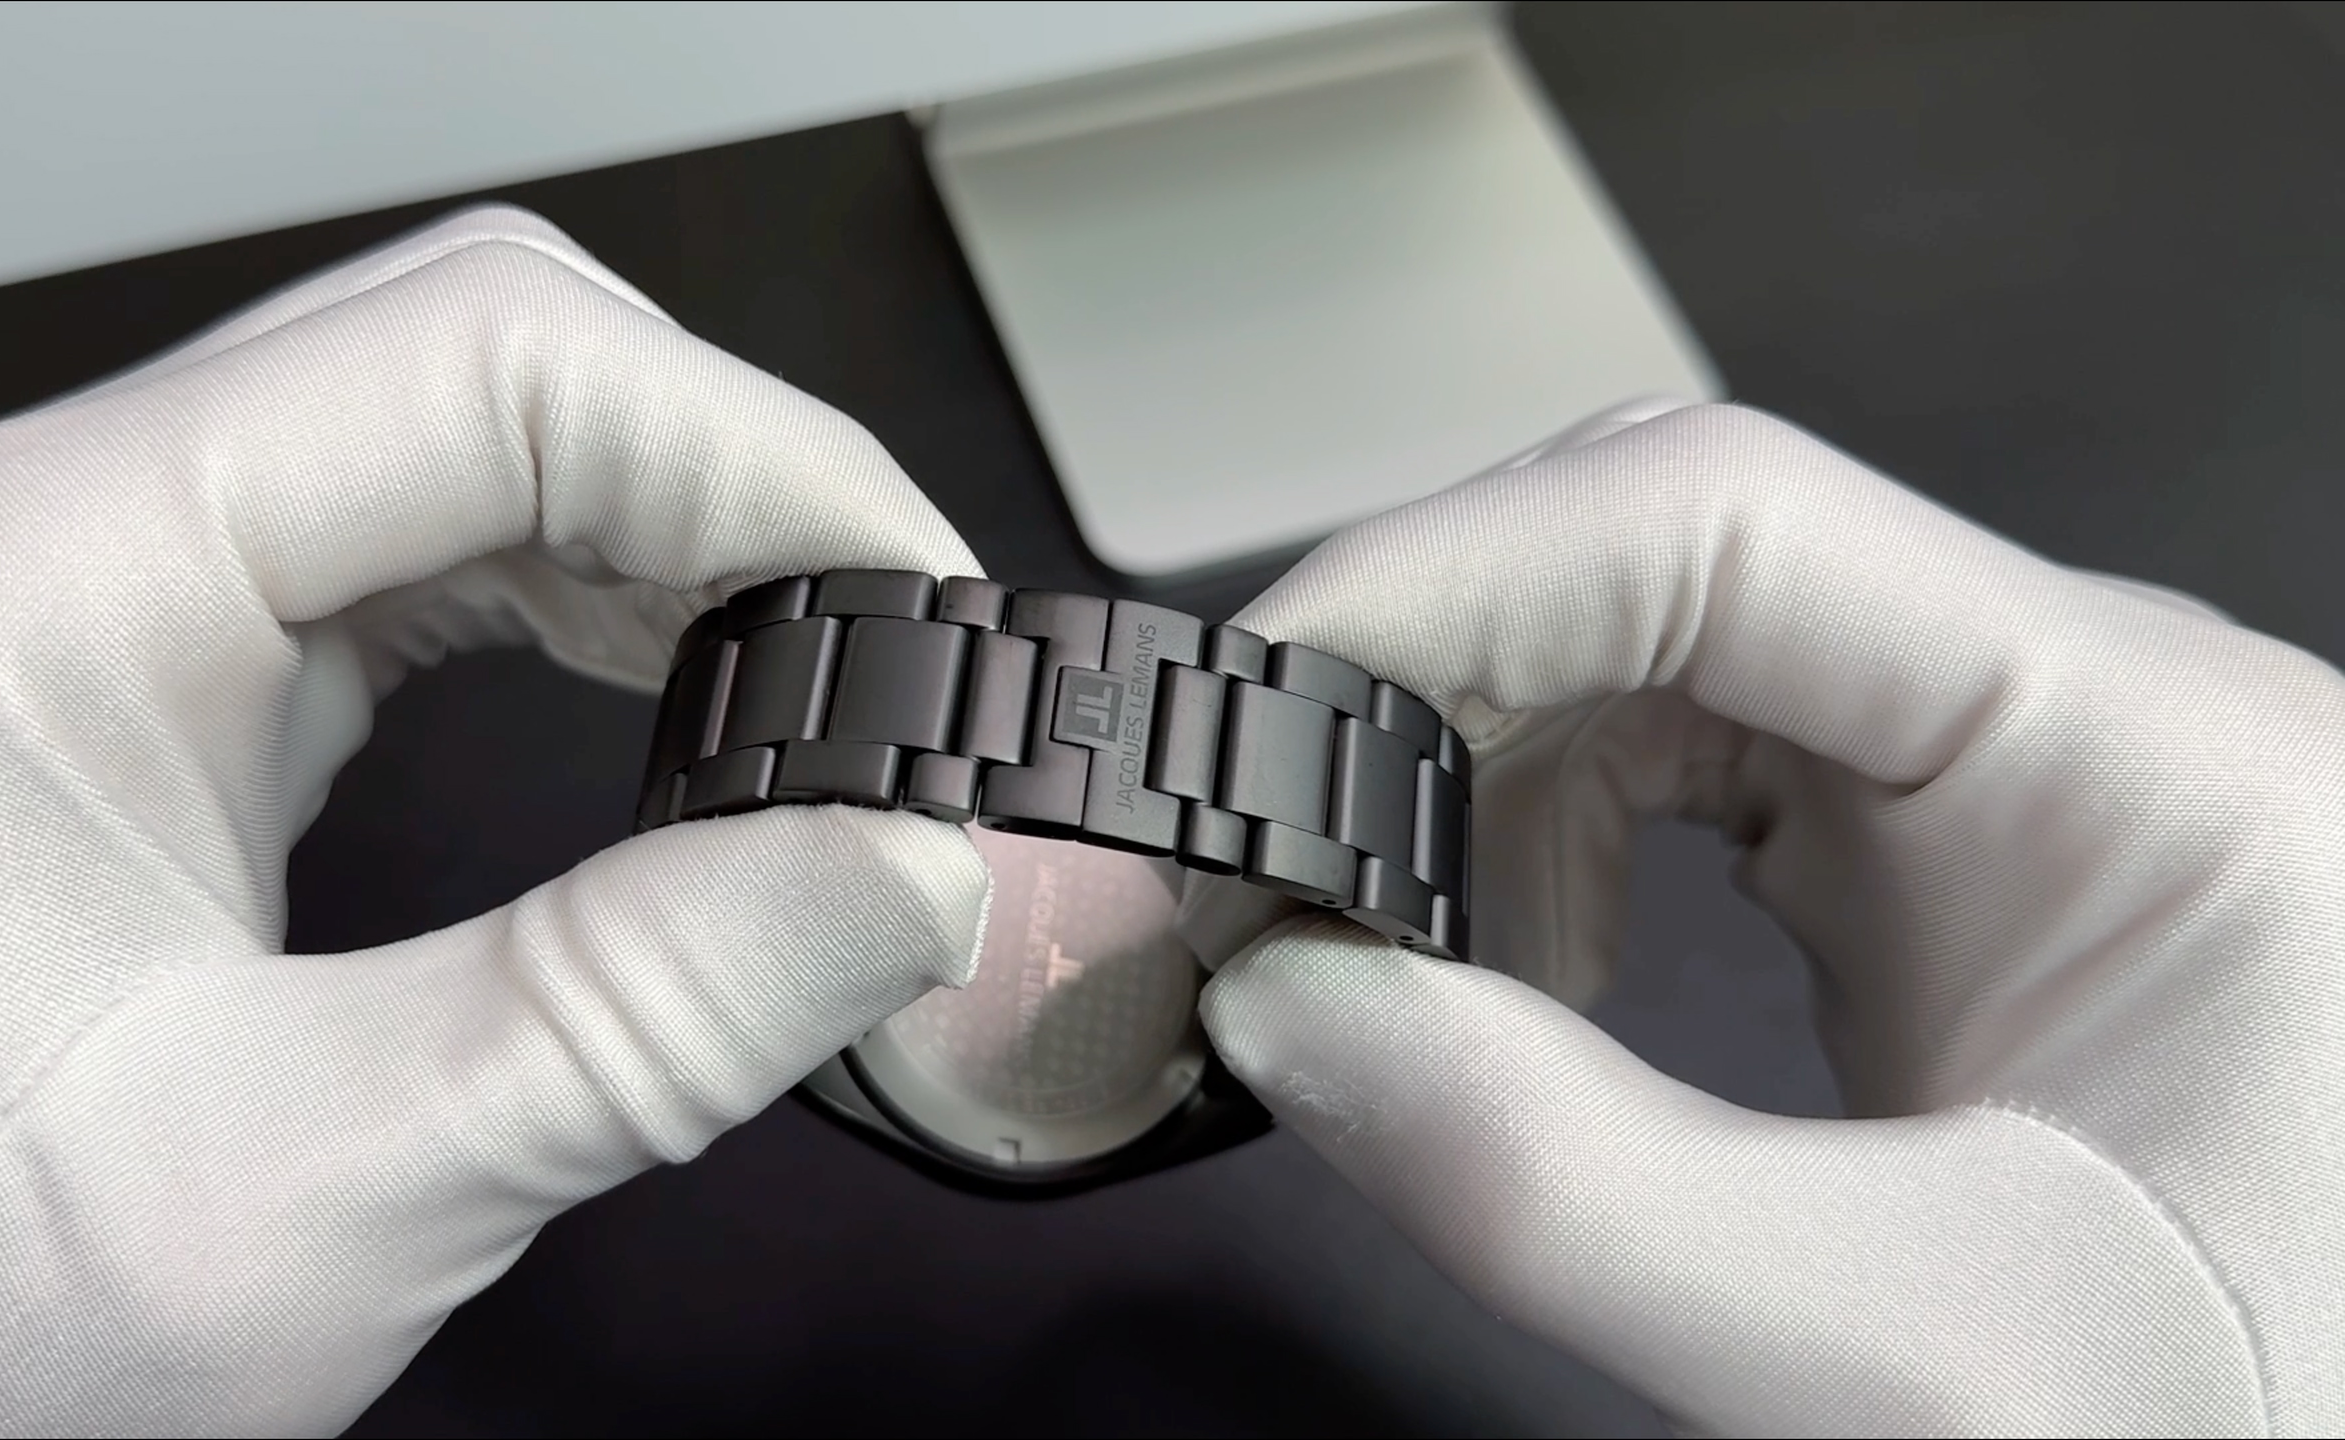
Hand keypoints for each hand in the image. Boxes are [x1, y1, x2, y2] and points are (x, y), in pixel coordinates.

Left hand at [0, 206, 989, 1436]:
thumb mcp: (287, 1207)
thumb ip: (627, 1022)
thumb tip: (897, 875)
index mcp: (20, 595)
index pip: (477, 366)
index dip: (747, 453)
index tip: (908, 593)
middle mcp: (29, 546)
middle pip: (467, 354)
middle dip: (716, 476)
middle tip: (882, 634)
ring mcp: (70, 601)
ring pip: (439, 436)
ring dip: (653, 534)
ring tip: (806, 670)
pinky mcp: (117, 681)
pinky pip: (387, 554)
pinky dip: (563, 600)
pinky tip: (661, 688)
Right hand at [1185, 399, 2343, 1436]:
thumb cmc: (2275, 1426)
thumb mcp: (1927, 1355)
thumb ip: (1582, 1196)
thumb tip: (1289, 1013)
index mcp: (2145, 749)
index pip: (1727, 519)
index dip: (1447, 580)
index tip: (1256, 704)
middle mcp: (2085, 710)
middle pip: (1670, 559)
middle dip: (1429, 687)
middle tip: (1260, 852)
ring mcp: (2018, 778)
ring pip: (1664, 651)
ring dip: (1478, 778)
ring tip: (1396, 961)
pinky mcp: (1960, 863)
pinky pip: (1705, 763)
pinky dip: (1553, 844)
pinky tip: (1524, 974)